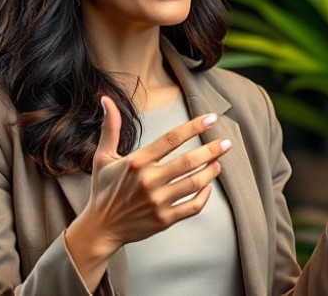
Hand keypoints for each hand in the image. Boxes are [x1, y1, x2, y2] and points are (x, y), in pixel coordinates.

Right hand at [65, 96, 230, 288]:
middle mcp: (148, 181)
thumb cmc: (103, 190)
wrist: (100, 228)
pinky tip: (208, 187)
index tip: (212, 118)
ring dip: (211, 171)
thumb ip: (110, 128)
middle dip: (211, 149)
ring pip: (194, 183)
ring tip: (219, 162)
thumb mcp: (103, 157)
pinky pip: (192, 207)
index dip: (194, 127)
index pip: (171, 139)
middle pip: (188, 161)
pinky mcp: (164, 220)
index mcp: (137, 162)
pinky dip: (204, 197)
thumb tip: (106, 99)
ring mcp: (157, 202)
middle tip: (227, 142)